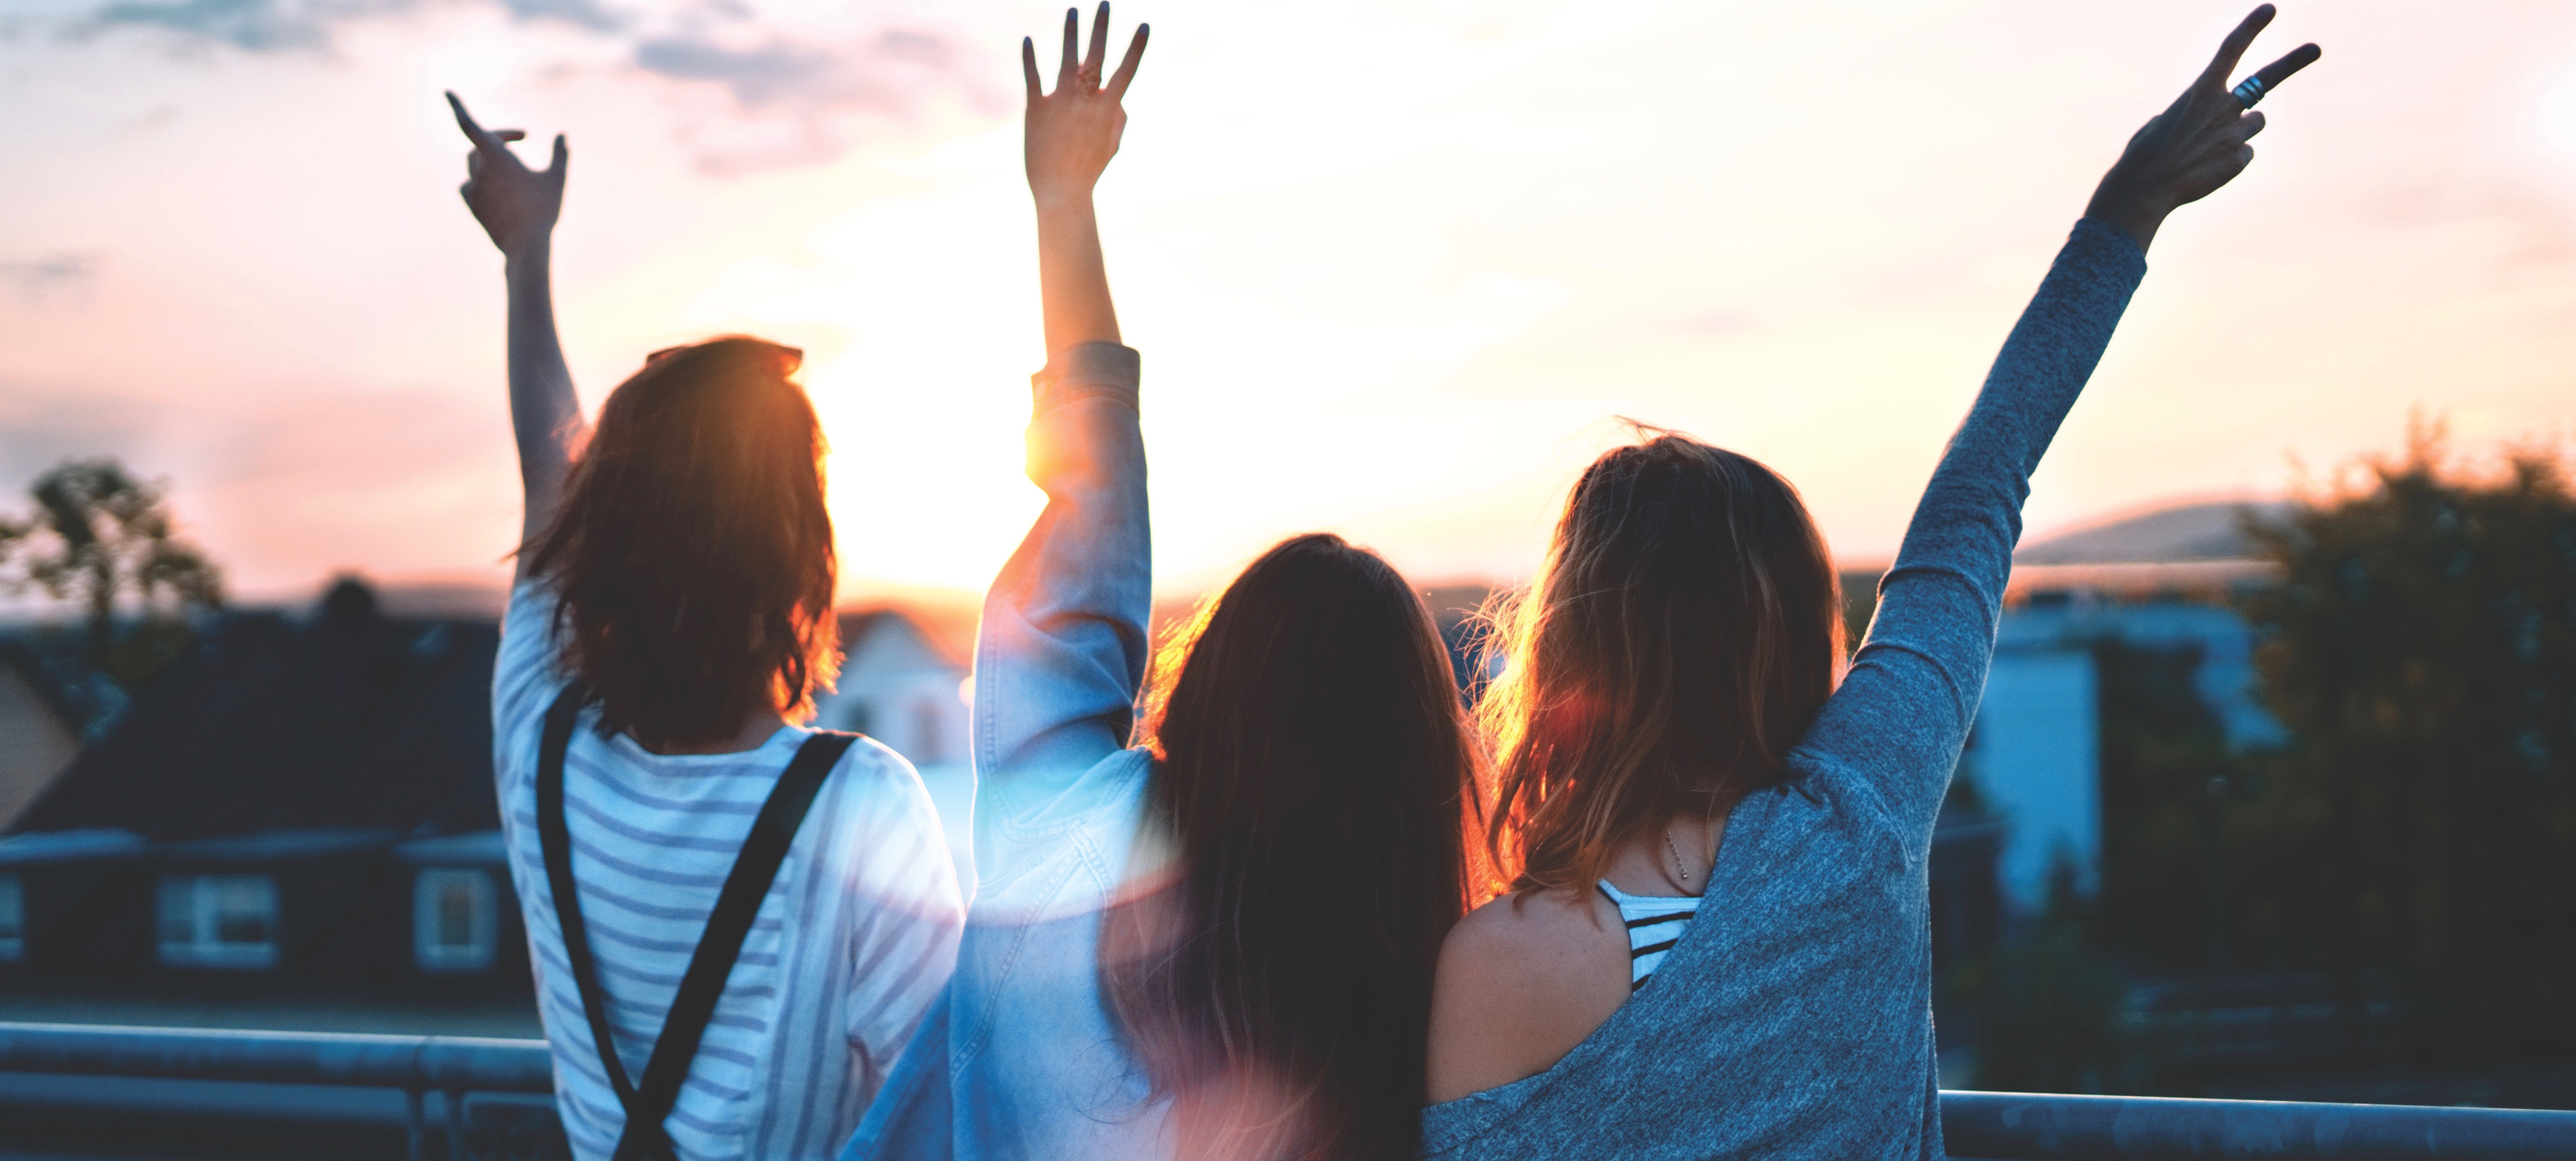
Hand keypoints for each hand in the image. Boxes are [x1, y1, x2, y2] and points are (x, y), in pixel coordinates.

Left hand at [447, 91, 567, 258]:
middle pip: (480, 144)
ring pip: (474, 165)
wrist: (526, 246)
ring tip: (512, 166)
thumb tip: (561, 136)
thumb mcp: (556, 179)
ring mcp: (473, 189)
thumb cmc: (543, 210)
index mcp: (496, 157)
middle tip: (522, 137)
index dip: (457, 106)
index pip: (469, 125)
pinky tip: (495, 188)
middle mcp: (479, 170)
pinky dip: (479, 181)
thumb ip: (559, 155)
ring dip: (489, 159)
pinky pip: (469, 186)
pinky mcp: (472, 206)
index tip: (446, 92)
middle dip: (498, 137)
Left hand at [1024, 4, 1147, 209]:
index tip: (1145, 25)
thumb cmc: (1089, 170)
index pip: (1126, 71)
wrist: (1060, 191)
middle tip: (1105, 2)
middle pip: (1096, 55)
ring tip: (1072, 10)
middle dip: (1102, 27)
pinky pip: (1032, 76)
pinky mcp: (1036, 107)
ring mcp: (1060, 101)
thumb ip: (1119, 119)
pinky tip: (1026, 39)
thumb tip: (1118, 98)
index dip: (1137, 47)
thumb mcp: (1112, 145)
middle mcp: (1085, 99)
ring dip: (1070, 32)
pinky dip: (1029, 57)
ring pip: (1066, 57)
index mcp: (1108, 109)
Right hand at [2085, 5, 2318, 251]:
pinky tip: (2206, 169)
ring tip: (2207, 149)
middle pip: (2265, 79)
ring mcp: (2235, 133)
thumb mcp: (2162, 122)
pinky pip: (2245, 153)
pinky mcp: (2241, 159)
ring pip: (2255, 123)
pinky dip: (2230, 159)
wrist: (2144, 189)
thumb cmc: (2144, 155)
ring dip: (2239, 130)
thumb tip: (2207, 124)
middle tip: (2315, 49)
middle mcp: (2224, 107)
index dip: (2251, 27)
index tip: (2270, 9)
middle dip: (2293, 62)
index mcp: (2200, 91)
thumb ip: (2190, 114)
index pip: (2231, 50)